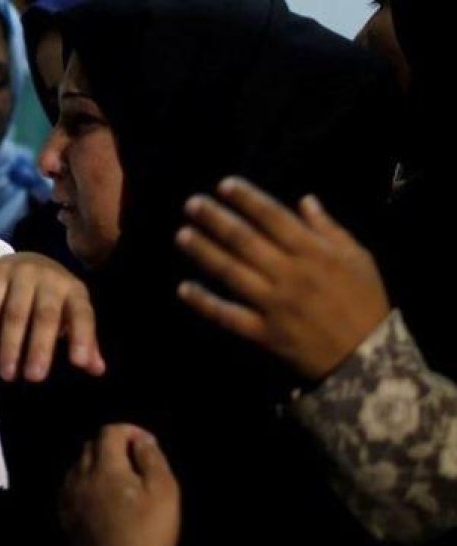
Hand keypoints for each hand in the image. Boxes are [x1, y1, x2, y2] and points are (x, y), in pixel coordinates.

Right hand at [0, 252, 105, 381]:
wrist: (27, 261)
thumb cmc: (52, 298)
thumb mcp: (72, 314)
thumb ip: (84, 342)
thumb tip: (97, 370)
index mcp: (74, 291)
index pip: (82, 314)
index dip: (82, 337)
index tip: (79, 363)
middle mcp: (51, 279)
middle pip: (45, 316)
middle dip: (40, 347)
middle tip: (35, 377)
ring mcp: (22, 273)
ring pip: (15, 313)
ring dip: (11, 345)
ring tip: (8, 373)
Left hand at [61, 424, 178, 545]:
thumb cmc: (151, 532)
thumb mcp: (165, 490)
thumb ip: (151, 457)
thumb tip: (141, 439)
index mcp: (104, 468)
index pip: (109, 432)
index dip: (128, 430)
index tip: (144, 442)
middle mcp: (79, 479)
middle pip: (90, 447)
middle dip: (111, 446)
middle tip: (133, 460)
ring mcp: (69, 500)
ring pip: (77, 467)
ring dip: (95, 465)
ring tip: (117, 479)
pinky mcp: (66, 518)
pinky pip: (70, 489)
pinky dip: (84, 485)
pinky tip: (99, 498)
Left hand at [176, 177, 390, 379]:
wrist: (368, 357)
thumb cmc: (364, 301)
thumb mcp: (358, 258)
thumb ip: (329, 228)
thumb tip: (305, 199)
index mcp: (314, 252)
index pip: (273, 217)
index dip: (247, 199)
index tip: (224, 184)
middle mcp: (290, 274)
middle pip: (245, 240)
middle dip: (216, 219)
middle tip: (192, 204)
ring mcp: (274, 304)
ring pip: (232, 272)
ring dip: (204, 252)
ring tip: (181, 235)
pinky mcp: (264, 333)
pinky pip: (229, 315)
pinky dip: (205, 302)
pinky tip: (183, 288)